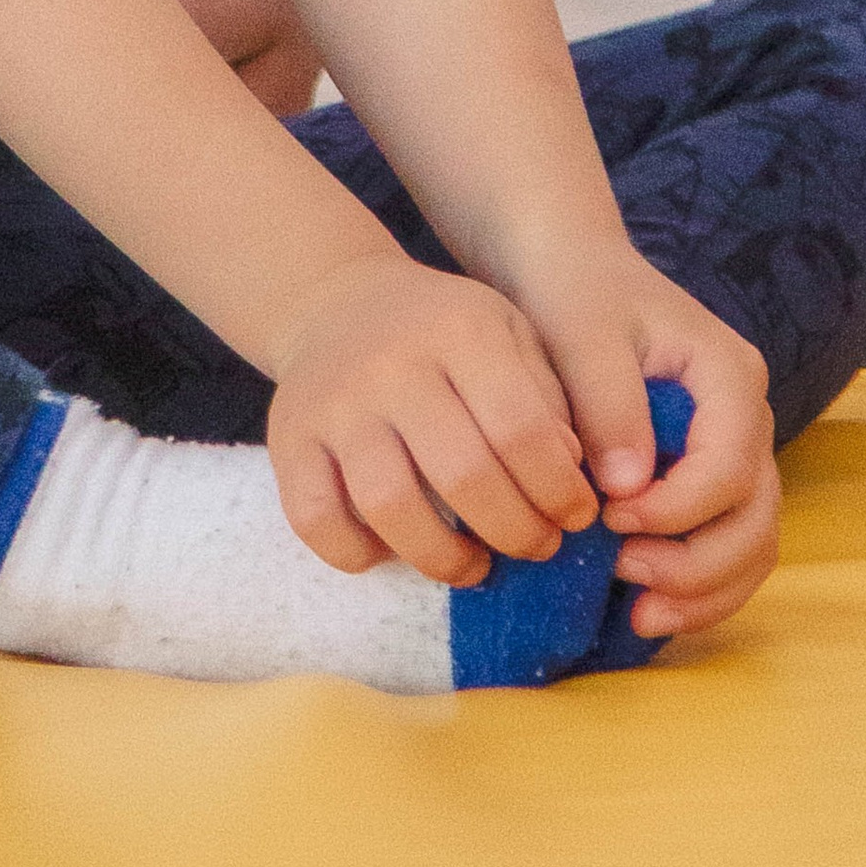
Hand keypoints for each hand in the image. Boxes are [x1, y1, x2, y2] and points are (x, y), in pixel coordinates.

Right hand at [264, 255, 601, 583]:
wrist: (336, 301)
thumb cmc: (442, 331)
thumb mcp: (508, 334)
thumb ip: (548, 398)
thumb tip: (572, 476)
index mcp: (461, 330)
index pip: (521, 428)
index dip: (559, 489)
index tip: (577, 517)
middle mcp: (392, 363)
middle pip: (463, 476)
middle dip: (516, 532)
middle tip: (536, 546)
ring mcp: (334, 403)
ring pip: (389, 505)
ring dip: (444, 558)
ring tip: (473, 565)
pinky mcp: (288, 438)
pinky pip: (316, 520)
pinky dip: (358, 553)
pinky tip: (394, 551)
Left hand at [516, 242, 779, 639]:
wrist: (570, 273)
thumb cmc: (575, 293)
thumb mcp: (582, 333)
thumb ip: (609, 403)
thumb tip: (628, 489)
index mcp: (728, 375)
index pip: (730, 464)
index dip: (677, 507)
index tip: (610, 517)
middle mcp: (746, 419)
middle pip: (756, 516)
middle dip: (698, 564)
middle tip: (624, 574)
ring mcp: (733, 453)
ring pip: (751, 543)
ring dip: (704, 591)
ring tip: (639, 614)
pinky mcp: (707, 481)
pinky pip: (724, 547)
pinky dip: (696, 588)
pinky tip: (642, 610)